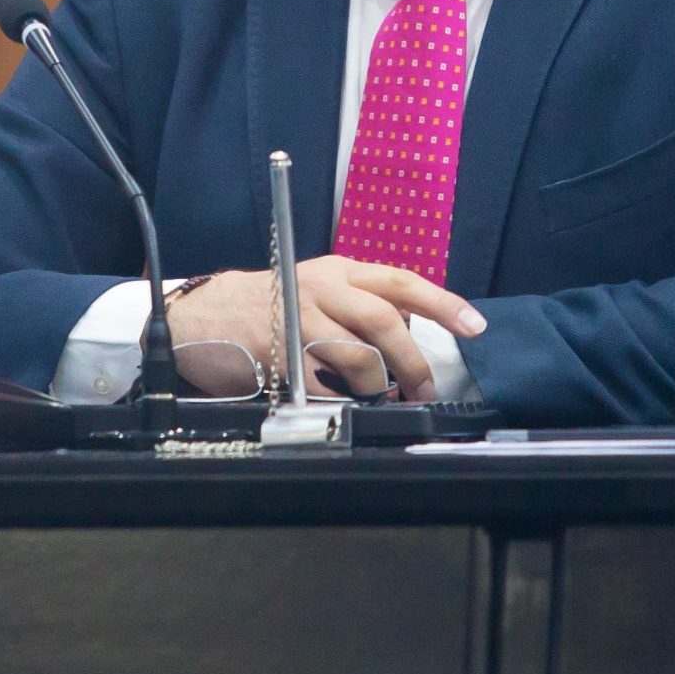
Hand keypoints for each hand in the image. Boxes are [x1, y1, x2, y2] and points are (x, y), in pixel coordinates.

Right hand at [163, 256, 486, 402]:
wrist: (200, 315)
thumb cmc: (264, 305)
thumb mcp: (316, 291)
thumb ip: (358, 306)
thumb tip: (405, 334)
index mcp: (339, 271)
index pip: (401, 281)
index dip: (442, 303)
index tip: (475, 325)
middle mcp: (322, 287)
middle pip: (384, 320)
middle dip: (413, 361)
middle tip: (425, 389)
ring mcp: (297, 317)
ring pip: (357, 354)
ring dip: (377, 385)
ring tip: (378, 399)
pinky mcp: (277, 352)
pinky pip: (322, 383)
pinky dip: (341, 399)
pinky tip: (339, 402)